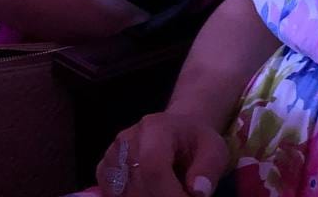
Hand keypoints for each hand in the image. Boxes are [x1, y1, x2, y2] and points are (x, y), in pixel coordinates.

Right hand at [93, 112, 228, 196]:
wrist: (177, 131)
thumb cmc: (196, 141)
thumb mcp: (214, 149)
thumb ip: (208, 168)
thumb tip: (197, 192)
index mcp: (155, 127)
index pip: (153, 167)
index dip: (168, 194)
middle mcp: (127, 138)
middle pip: (136, 185)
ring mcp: (112, 154)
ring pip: (122, 194)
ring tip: (167, 192)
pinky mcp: (103, 170)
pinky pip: (112, 195)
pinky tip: (151, 193)